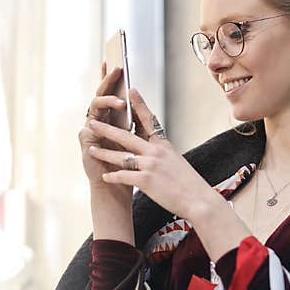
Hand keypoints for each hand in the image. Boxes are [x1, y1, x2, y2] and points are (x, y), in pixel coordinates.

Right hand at [79, 63, 130, 192]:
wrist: (119, 186)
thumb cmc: (129, 162)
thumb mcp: (137, 137)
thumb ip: (137, 118)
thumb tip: (139, 96)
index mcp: (111, 117)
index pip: (110, 92)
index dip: (109, 77)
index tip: (114, 59)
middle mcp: (99, 121)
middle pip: (101, 95)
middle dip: (108, 81)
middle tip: (117, 68)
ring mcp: (90, 130)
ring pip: (95, 108)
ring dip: (107, 102)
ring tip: (122, 102)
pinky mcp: (86, 143)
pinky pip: (89, 129)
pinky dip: (98, 125)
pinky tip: (103, 121)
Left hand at [85, 88, 218, 220]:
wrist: (198, 199)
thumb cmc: (189, 184)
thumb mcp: (177, 161)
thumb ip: (163, 154)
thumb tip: (154, 149)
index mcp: (164, 145)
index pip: (149, 120)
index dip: (139, 104)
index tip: (131, 89)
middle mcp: (156, 152)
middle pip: (126, 137)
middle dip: (107, 129)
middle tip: (92, 122)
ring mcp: (150, 165)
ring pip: (121, 156)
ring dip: (104, 153)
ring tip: (91, 150)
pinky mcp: (146, 181)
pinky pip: (124, 176)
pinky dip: (113, 177)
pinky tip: (105, 177)